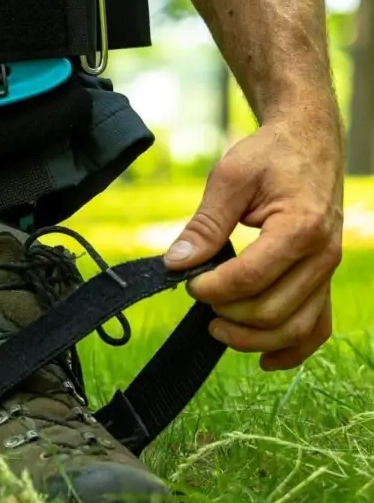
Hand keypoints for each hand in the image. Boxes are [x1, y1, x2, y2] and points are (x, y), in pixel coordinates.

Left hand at [162, 108, 343, 370]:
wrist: (309, 142)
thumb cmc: (269, 155)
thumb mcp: (230, 178)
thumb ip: (205, 224)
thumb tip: (175, 263)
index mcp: (300, 227)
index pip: (250, 278)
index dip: (211, 288)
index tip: (187, 280)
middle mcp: (322, 255)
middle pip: (272, 311)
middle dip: (227, 313)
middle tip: (198, 294)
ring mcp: (327, 271)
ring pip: (295, 328)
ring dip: (251, 339)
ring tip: (216, 327)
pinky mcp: (324, 280)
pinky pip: (317, 327)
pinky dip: (291, 350)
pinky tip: (262, 360)